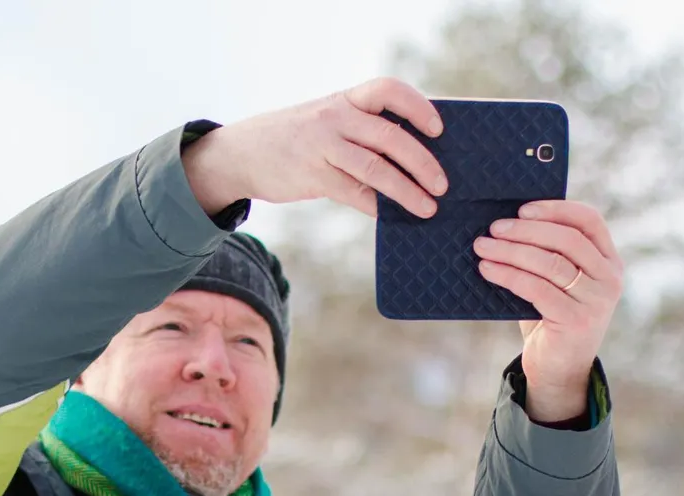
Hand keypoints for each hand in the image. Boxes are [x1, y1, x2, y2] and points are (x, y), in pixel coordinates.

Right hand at [182, 77, 449, 219]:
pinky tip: (392, 217)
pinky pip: (355, 193)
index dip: (417, 107)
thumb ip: (360, 129)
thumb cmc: (294, 138)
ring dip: (407, 190)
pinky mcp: (313, 176)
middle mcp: (335, 118)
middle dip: (422, 161)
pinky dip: (378, 206)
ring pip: (376, 168)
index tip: (439, 128)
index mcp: (344, 100)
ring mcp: (323, 147)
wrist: (240, 153)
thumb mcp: (325, 119)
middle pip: (390, 136)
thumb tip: (410, 155)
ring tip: (428, 207)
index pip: (388, 90)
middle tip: (443, 183)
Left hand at [472, 201, 623, 422]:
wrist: (558, 369)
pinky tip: (487, 269)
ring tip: (482, 246)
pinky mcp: (575, 320)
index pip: (589, 221)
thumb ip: (548, 254)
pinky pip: (536, 288)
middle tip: (493, 228)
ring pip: (549, 263)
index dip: (556, 209)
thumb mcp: (556, 282)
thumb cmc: (550, 318)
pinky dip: (508, 275)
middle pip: (567, 239)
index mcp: (609, 261)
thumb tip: (506, 223)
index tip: (522, 208)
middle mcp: (609, 278)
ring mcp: (596, 300)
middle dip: (525, 230)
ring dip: (510, 251)